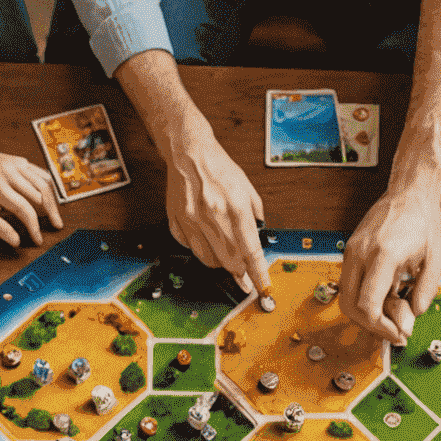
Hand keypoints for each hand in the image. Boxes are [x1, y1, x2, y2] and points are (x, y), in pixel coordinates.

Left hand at [0, 137, 61, 249]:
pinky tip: (44, 191)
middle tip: (55, 227)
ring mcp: (10, 162)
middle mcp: (7, 171)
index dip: (34, 228)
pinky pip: (33, 169)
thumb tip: (15, 240)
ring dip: (51, 197)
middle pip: (40, 193)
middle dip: (50, 213)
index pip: (26, 211)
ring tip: (54, 212)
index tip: (37, 240)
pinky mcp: (8, 157)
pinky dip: (43, 181)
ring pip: (41, 179)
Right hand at [161, 113, 268, 295]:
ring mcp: (193, 221)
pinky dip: (201, 251)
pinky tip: (206, 242)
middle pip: (230, 262)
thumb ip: (255, 214)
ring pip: (210, 260)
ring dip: (221, 264)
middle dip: (240, 272)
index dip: (258, 274)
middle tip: (244, 277)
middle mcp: (214, 218)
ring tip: (225, 256)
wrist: (189, 153)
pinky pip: (191, 248)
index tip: (262, 288)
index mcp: (235, 209)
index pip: (251, 252)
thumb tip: (257, 237)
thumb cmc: (219, 168)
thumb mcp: (247, 188)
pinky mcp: (178, 221)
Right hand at [339, 184, 440, 345]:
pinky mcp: (349, 250)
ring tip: (388, 314)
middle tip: (391, 331)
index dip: (381, 327)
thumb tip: (412, 317)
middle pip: (350, 307)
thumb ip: (425, 292)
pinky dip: (362, 299)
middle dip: (370, 326)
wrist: (409, 194)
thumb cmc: (422, 222)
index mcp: (384, 254)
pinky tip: (383, 297)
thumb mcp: (434, 260)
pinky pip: (349, 285)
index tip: (397, 334)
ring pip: (345, 298)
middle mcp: (362, 253)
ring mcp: (351, 250)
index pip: (368, 304)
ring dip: (364, 314)